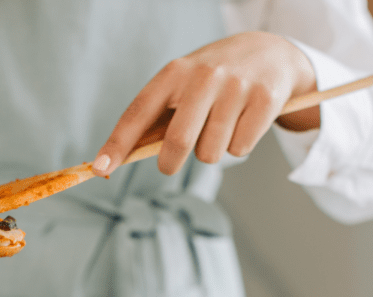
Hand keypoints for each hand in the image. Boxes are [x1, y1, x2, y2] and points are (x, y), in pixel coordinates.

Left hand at [93, 31, 317, 176]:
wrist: (271, 53)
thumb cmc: (215, 78)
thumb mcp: (184, 84)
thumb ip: (158, 117)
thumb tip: (122, 157)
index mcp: (174, 73)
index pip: (138, 112)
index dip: (118, 143)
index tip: (101, 167)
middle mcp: (204, 76)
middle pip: (178, 140)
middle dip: (169, 163)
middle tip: (169, 165)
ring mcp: (236, 87)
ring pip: (211, 152)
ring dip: (211, 152)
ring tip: (220, 129)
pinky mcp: (264, 100)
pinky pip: (239, 148)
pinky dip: (238, 146)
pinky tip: (243, 123)